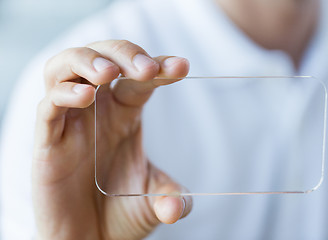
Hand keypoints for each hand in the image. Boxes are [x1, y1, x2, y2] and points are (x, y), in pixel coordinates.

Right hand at [32, 40, 191, 239]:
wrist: (90, 238)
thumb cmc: (120, 213)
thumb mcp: (155, 202)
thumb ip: (174, 200)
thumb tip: (176, 208)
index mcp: (126, 113)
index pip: (140, 77)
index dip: (161, 66)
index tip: (182, 67)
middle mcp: (99, 110)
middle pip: (104, 56)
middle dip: (125, 54)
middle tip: (147, 69)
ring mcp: (71, 121)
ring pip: (65, 67)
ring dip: (88, 60)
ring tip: (109, 72)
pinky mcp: (48, 141)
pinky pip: (49, 105)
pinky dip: (64, 94)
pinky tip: (86, 97)